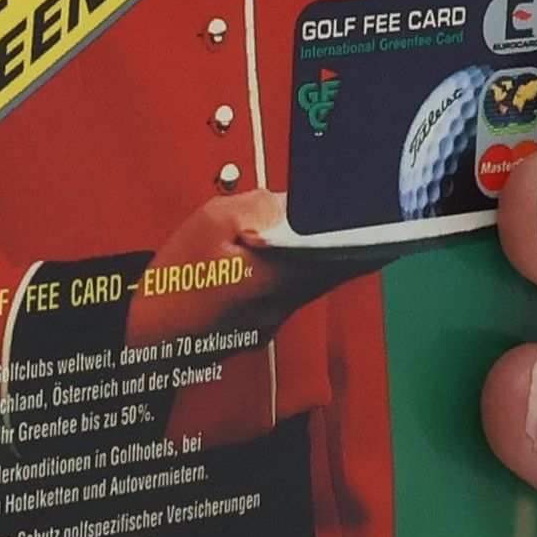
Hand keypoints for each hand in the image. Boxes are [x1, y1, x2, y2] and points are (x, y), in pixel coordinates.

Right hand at [124, 187, 370, 351]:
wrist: (144, 334)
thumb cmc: (175, 277)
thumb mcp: (213, 222)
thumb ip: (263, 208)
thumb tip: (299, 202)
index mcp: (279, 273)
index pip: (344, 252)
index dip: (371, 232)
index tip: (392, 212)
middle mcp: (287, 301)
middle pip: (338, 267)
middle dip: (356, 240)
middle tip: (377, 211)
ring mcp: (277, 318)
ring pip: (317, 280)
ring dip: (329, 254)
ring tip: (342, 222)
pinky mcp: (264, 326)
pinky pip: (294, 291)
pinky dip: (303, 270)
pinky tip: (299, 251)